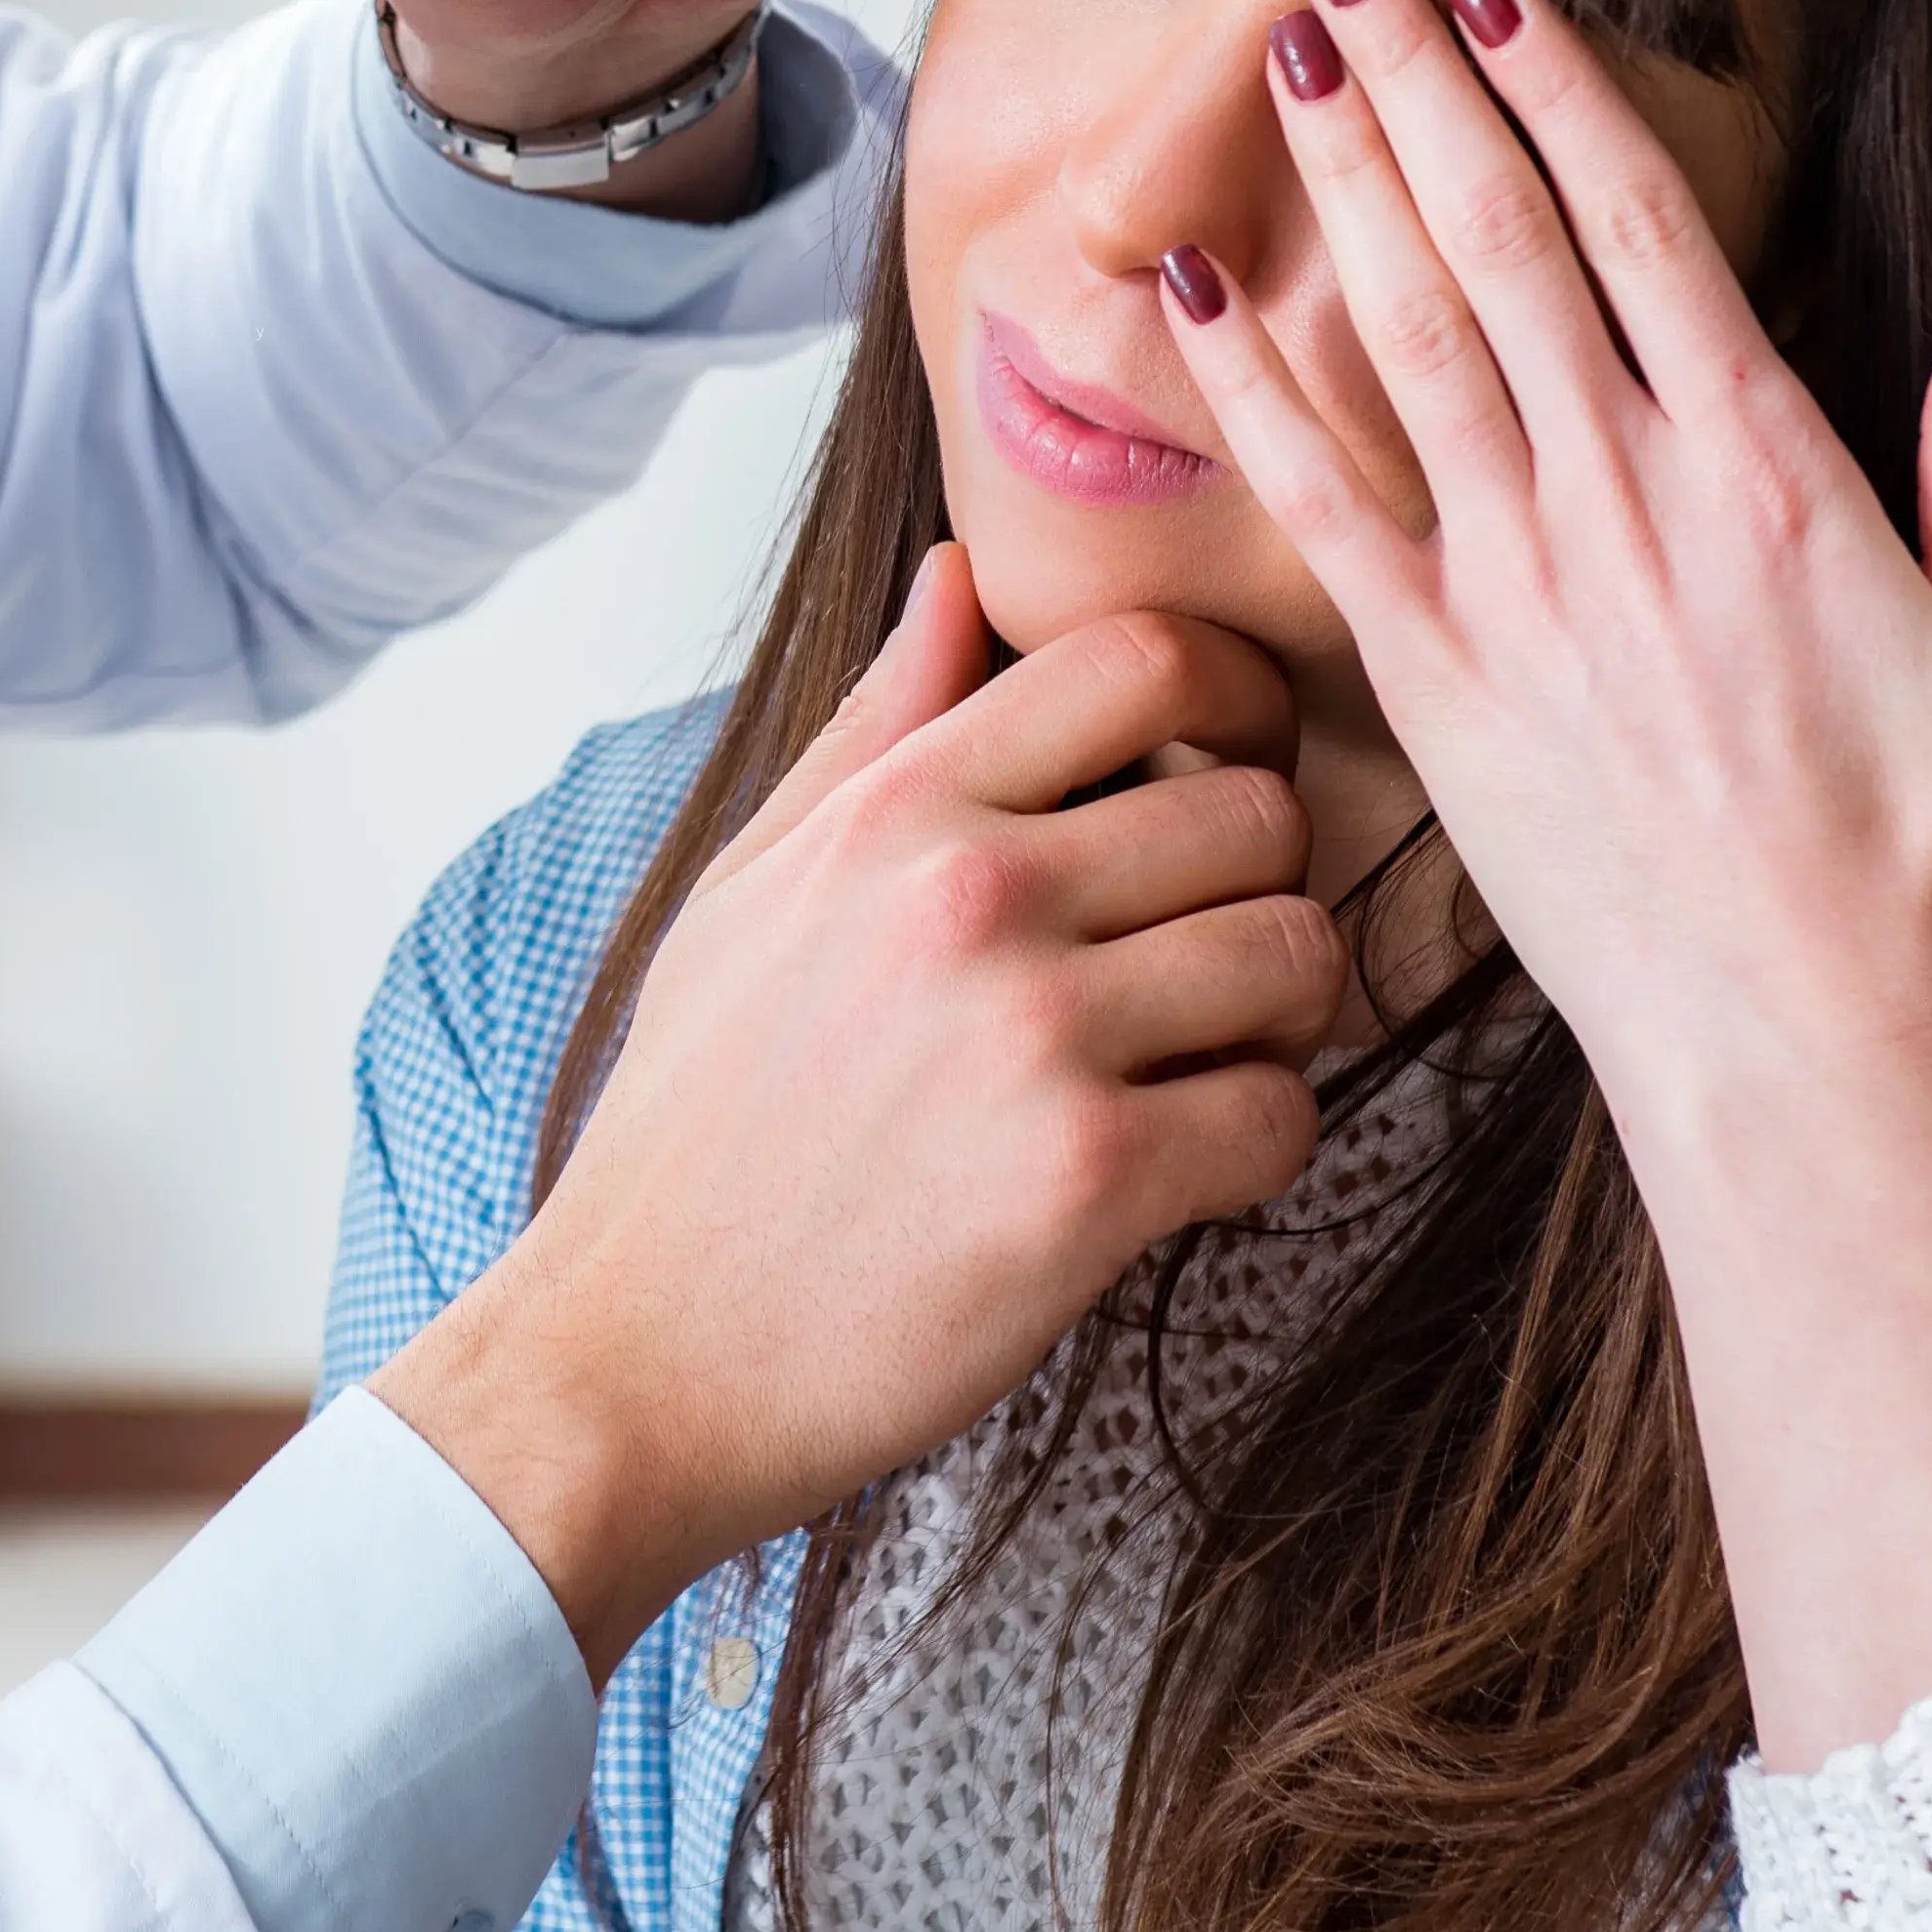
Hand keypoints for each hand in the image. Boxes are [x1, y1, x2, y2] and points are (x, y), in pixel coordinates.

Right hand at [373, 554, 1340, 1678]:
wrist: (634, 1353)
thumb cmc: (697, 1122)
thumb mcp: (751, 888)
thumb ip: (877, 729)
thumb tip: (964, 578)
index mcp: (895, 810)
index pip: (1145, 657)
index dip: (1232, 703)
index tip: (1225, 776)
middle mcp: (971, 895)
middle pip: (1258, 812)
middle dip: (1258, 890)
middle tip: (1200, 972)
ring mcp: (1033, 1035)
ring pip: (1297, 957)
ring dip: (1277, 1024)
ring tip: (1193, 1070)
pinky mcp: (1087, 1183)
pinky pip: (1285, 1118)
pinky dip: (1258, 1151)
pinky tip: (1176, 1175)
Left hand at [1145, 0, 1931, 1112]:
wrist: (1793, 1037)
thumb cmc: (1905, 855)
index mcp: (1767, 473)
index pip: (1646, 227)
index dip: (1559, 89)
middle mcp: (1628, 501)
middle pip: (1504, 243)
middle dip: (1423, 86)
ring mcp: (1520, 584)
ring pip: (1406, 338)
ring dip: (1341, 187)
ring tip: (1286, 54)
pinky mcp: (1432, 679)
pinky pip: (1323, 505)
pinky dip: (1252, 392)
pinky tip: (1193, 294)